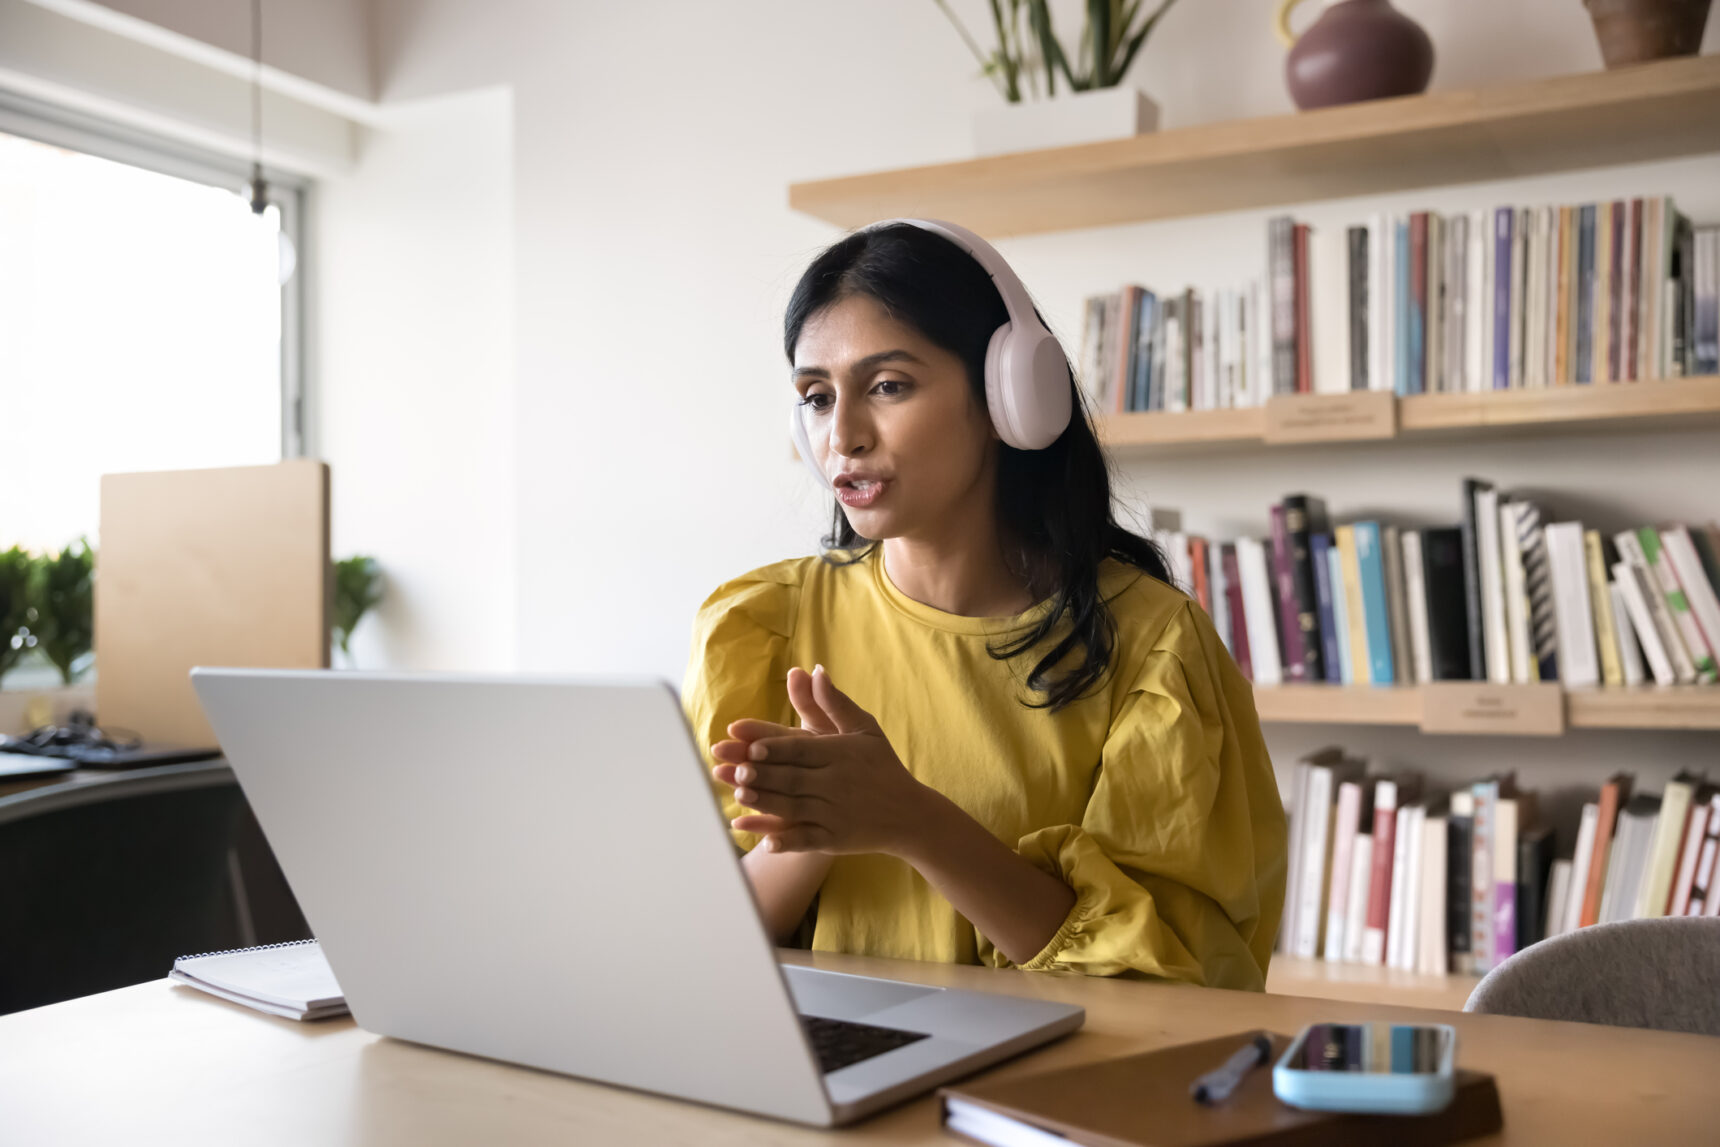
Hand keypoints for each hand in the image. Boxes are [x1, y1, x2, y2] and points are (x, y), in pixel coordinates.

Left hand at [710, 665, 931, 855]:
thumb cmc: (881, 766)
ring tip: (738, 797)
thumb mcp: (864, 728)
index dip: (776, 747)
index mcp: (841, 754)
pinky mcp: (834, 840)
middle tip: (731, 770)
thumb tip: (814, 669)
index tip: (750, 745)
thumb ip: (835, 703)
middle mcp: (836, 784)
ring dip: (765, 804)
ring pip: (794, 808)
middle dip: (761, 775)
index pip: (802, 748)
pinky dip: (786, 842)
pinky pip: (807, 840)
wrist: (909, 814)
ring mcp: (835, 814)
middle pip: (792, 778)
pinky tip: (765, 842)